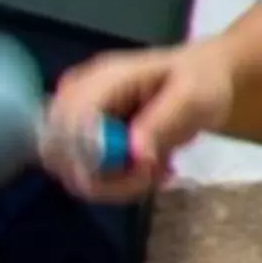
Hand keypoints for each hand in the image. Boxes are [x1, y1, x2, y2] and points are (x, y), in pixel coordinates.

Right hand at [41, 42, 233, 202]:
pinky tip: (145, 172)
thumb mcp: (194, 98)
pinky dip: (114, 183)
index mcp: (101, 79)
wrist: (199, 78)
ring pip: (68, 171)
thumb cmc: (200, 82)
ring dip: (114, 184)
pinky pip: (81, 174)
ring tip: (156, 171)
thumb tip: (135, 156)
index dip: (97, 159)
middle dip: (108, 178)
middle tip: (155, 173)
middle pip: (60, 154)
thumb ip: (162, 123)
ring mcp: (71, 117)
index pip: (71, 126)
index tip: (144, 168)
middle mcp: (74, 97)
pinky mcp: (78, 138)